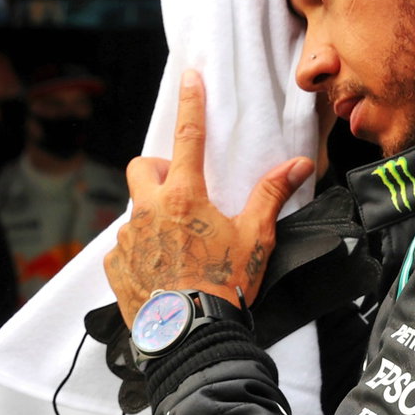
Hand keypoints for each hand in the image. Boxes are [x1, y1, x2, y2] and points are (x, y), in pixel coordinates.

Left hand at [104, 69, 314, 324]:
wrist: (191, 336)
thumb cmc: (225, 286)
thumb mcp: (254, 238)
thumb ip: (271, 196)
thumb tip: (299, 165)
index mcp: (184, 197)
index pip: (188, 136)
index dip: (191, 103)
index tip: (189, 77)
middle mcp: (148, 211)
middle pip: (142, 168)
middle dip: (158, 172)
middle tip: (181, 194)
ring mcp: (128, 239)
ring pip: (135, 212)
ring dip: (153, 219)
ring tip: (179, 248)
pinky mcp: (115, 266)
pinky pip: (123, 249)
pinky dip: (140, 254)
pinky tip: (161, 273)